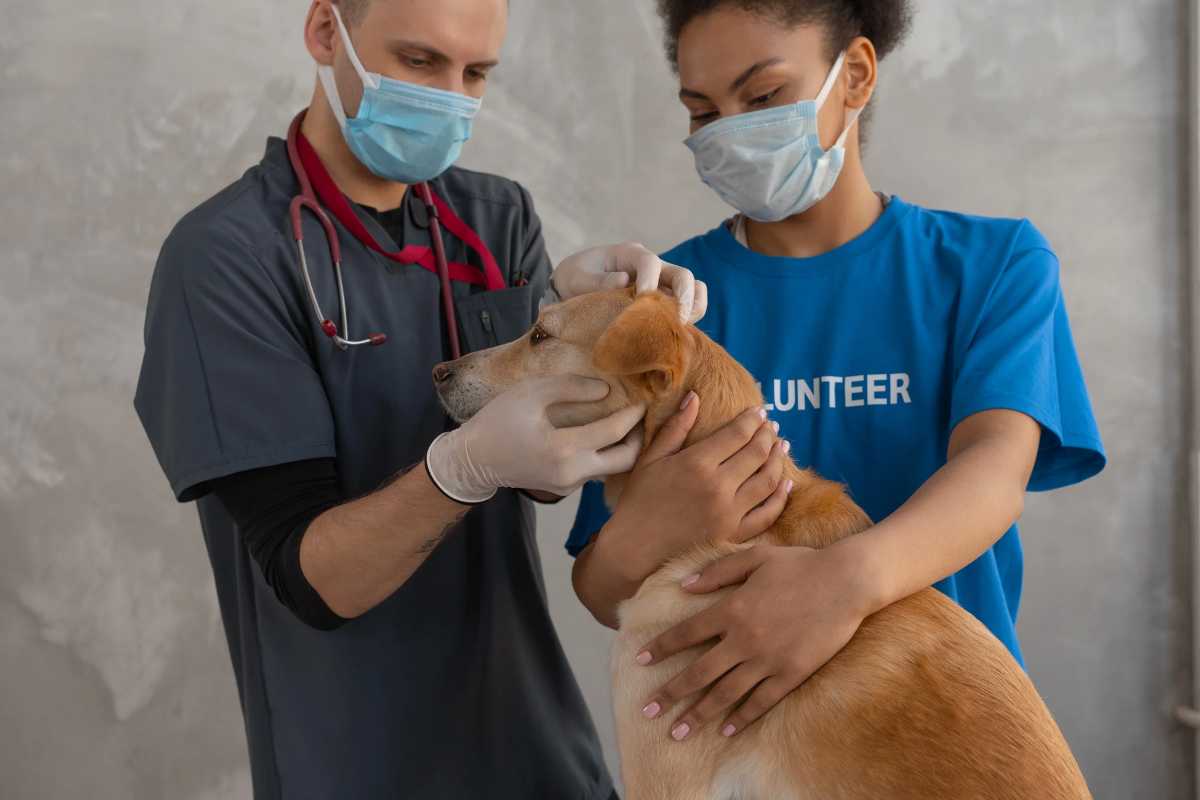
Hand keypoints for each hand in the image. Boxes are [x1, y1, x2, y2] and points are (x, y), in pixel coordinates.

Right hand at [426, 376, 645, 501]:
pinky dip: (603, 455)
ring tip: (625, 424)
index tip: (643, 400)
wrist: (473, 460)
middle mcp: (571, 474)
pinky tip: (600, 437)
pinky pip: (593, 472)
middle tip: (640, 418)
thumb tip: (606, 391)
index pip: (613, 431)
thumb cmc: (499, 421)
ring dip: (622, 448)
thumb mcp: (531, 393)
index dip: (633, 414)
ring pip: (610, 469)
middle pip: (625, 461)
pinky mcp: (565, 490)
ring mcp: (569, 486)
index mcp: (563, 449)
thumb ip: (570, 388)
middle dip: (638, 438)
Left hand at [551, 242, 707, 322]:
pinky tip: (674, 335)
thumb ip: (595, 280)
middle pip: (682, 275)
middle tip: (676, 320)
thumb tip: (623, 280)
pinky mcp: (664, 302)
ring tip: (680, 329)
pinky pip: (689, 307)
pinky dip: (689, 319)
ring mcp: (662, 284)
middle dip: (684, 296)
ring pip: (693, 290)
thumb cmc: (575, 278)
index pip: (650, 262)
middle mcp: (653, 267)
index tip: (640, 301)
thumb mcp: (575, 277)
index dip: (649, 280)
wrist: (576, 287)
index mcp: (630, 254)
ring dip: (693, 308)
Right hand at [595, 393, 791, 586]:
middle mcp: (718, 487)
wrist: (635, 548)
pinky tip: (786, 483)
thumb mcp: (651, 459)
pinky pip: (768, 513)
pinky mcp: (734, 535)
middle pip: (757, 453)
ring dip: (778, 460)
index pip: (737, 434)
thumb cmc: (638, 501)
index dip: (752, 419)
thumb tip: (694, 396)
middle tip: (771, 426)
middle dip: (767, 435)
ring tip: (781, 447)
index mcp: (697, 463)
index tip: (759, 412)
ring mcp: (729, 513)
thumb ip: (675, 427)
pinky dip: (780, 496)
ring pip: (768, 480)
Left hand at [635, 543, 872, 741]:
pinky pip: (761, 702)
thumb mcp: (754, 558)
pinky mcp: (791, 674)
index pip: (686, 634)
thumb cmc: (799, 564)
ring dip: (699, 715)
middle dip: (670, 694)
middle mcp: (743, 639)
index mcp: (731, 609)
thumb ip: (716, 572)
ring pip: (725, 694)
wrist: (846, 581)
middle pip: (698, 673)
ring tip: (678, 732)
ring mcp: (768, 660)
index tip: (639, 660)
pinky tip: (726, 730)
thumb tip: (684, 585)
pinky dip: (741, 718)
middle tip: (648, 712)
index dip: (661, 648)